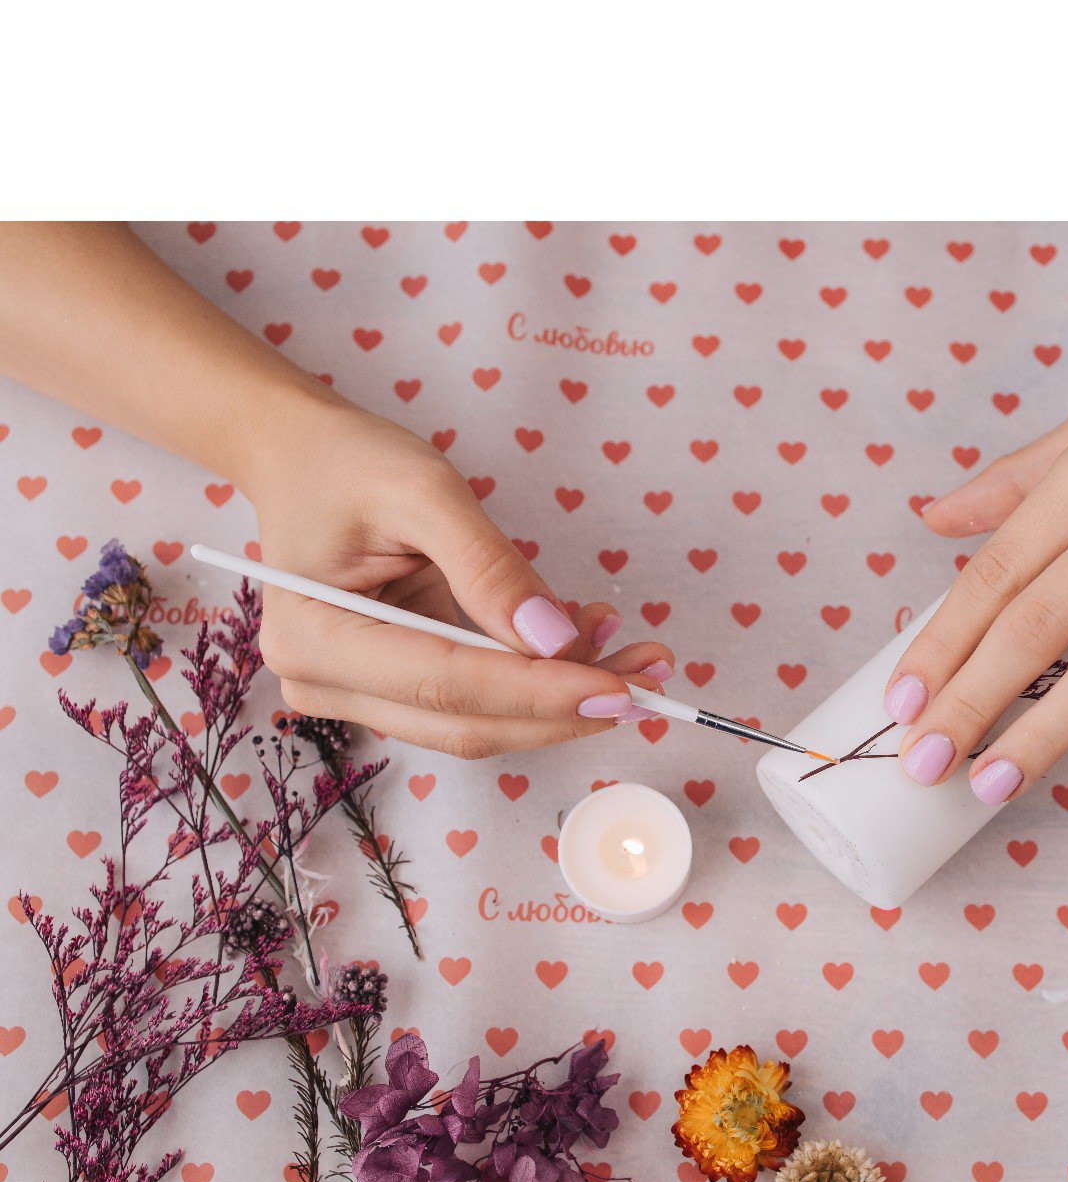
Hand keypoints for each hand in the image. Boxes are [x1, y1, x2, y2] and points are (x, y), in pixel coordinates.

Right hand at [244, 401, 672, 758]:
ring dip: (564, 697)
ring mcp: (358, 695)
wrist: (303, 459)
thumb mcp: (423, 489)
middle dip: (567, 707)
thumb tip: (555, 638)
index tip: (620, 689)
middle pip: (469, 722)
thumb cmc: (348, 462)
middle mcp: (324, 683)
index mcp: (314, 637)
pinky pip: (479, 700)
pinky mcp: (394, 690)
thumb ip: (489, 566)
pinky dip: (541, 681)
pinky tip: (590, 642)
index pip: (446, 684)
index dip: (539, 693)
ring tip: (634, 653)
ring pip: (482, 722)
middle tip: (650, 681)